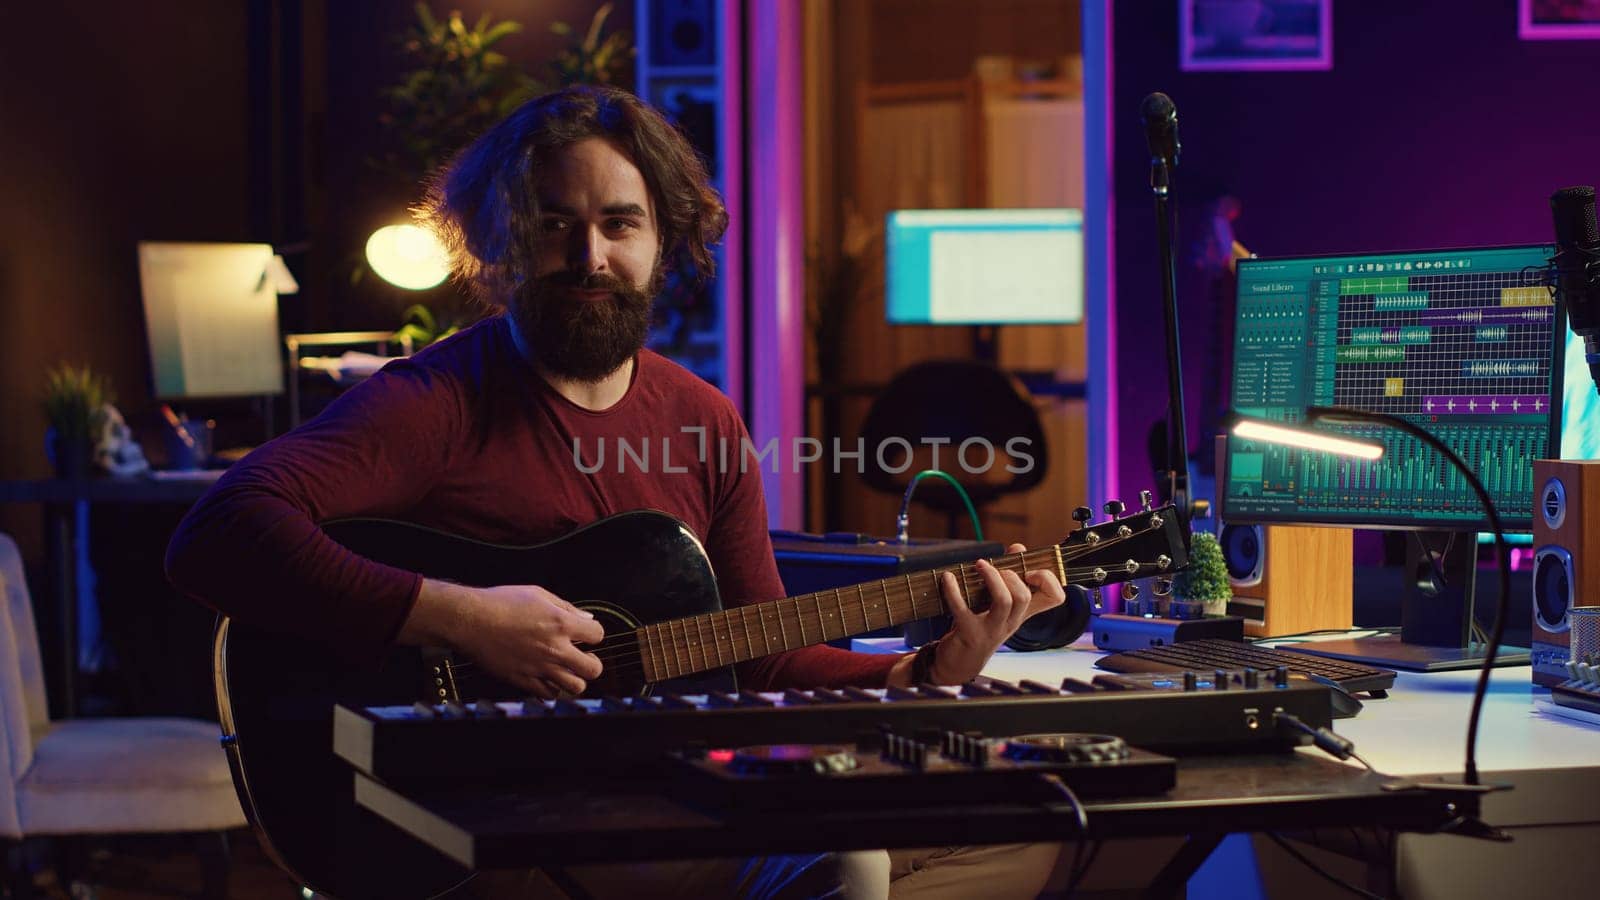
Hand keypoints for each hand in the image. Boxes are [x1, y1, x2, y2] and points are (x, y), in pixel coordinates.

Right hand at [405, 579, 605, 698]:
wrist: (469, 620)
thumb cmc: (499, 603)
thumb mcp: (537, 594)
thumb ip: (566, 607)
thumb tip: (585, 617)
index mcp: (560, 624)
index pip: (597, 635)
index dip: (593, 634)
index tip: (586, 634)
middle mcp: (554, 649)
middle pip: (593, 669)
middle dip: (592, 663)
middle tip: (583, 657)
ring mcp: (539, 668)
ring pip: (575, 687)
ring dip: (575, 679)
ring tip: (567, 670)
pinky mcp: (522, 680)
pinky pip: (548, 694)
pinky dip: (552, 689)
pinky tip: (547, 677)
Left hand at [930, 544, 1064, 683]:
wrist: (961, 663)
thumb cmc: (981, 626)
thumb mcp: (999, 604)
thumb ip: (1010, 574)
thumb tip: (1018, 546)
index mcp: (1023, 613)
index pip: (1055, 598)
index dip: (1049, 579)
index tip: (1030, 569)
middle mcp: (1012, 622)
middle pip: (1025, 596)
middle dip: (1012, 575)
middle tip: (997, 569)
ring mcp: (992, 630)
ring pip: (1004, 602)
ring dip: (992, 578)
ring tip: (979, 565)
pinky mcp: (969, 633)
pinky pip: (962, 609)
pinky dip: (953, 590)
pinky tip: (947, 578)